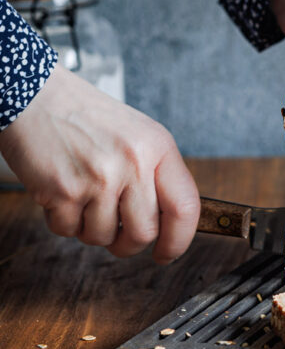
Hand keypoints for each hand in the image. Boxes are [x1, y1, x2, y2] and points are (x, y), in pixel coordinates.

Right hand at [0, 64, 199, 262]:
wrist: (35, 95)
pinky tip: (63, 193)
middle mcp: (132, 163)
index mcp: (157, 147)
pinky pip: (69, 230)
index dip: (178, 241)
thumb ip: (157, 176)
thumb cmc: (87, 117)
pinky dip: (64, 221)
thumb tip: (171, 226)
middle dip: (128, 244)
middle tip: (118, 236)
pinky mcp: (63, 190)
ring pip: (103, 237)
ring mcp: (97, 178)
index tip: (167, 253)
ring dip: (92, 230)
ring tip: (84, 199)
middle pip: (144, 233)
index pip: (185, 208)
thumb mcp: (139, 135)